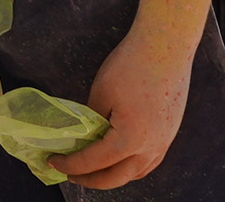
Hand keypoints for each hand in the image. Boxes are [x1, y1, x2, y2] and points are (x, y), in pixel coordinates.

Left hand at [51, 23, 191, 189]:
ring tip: (94, 170)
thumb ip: (91, 121)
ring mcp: (164, 141)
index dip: (71, 165)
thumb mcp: (100, 94)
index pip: (94, 162)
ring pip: (137, 173)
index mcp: (130, 140)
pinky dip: (132, 165)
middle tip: (70, 173)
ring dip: (114, 176)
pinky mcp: (170, 131)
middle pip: (117, 178)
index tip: (54, 162)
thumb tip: (85, 135)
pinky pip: (150, 160)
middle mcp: (151, 148)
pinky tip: (121, 157)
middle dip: (90, 179)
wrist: (166, 45)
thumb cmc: (131, 65)